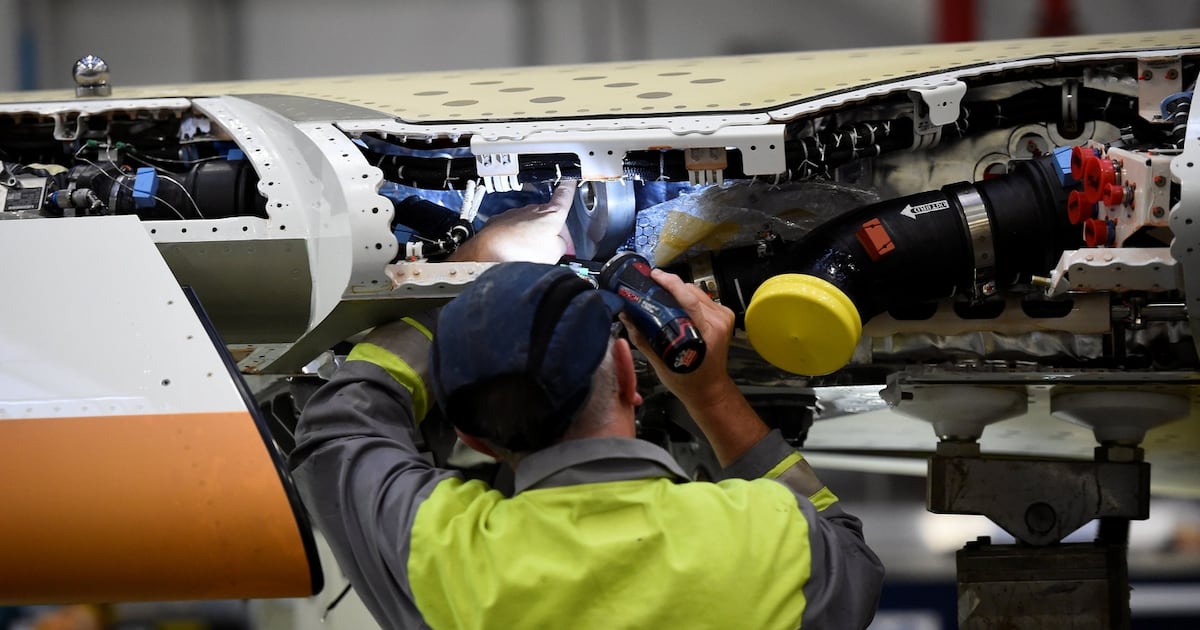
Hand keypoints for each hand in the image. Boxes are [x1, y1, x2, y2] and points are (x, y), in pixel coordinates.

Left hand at [449, 180, 577, 262]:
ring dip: (531, 236)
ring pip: (530, 224)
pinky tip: (514, 252)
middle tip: (551, 249)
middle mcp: (532, 209)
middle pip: (548, 216)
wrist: (489, 253)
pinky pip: (513, 229)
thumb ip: (561, 243)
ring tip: (528, 254)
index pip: (564, 195)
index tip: (570, 180)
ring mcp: (515, 214)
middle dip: (551, 230)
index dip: (569, 187)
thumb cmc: (522, 251)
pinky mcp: (500, 221)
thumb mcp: (555, 252)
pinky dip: (515, 239)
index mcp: (551, 214)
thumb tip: (557, 243)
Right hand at [621, 268, 738, 408]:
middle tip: (651, 286)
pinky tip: (677, 305)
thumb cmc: (688, 381)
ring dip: (679, 291)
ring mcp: (724, 317)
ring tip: (662, 295)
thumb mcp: (661, 363)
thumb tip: (626, 316)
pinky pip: (703, 298)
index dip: (670, 283)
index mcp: (706, 334)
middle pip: (691, 291)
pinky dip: (689, 298)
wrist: (710, 389)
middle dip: (670, 286)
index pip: (689, 299)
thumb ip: (642, 338)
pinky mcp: (725, 315)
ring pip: (697, 291)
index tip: (654, 276)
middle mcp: (718, 322)